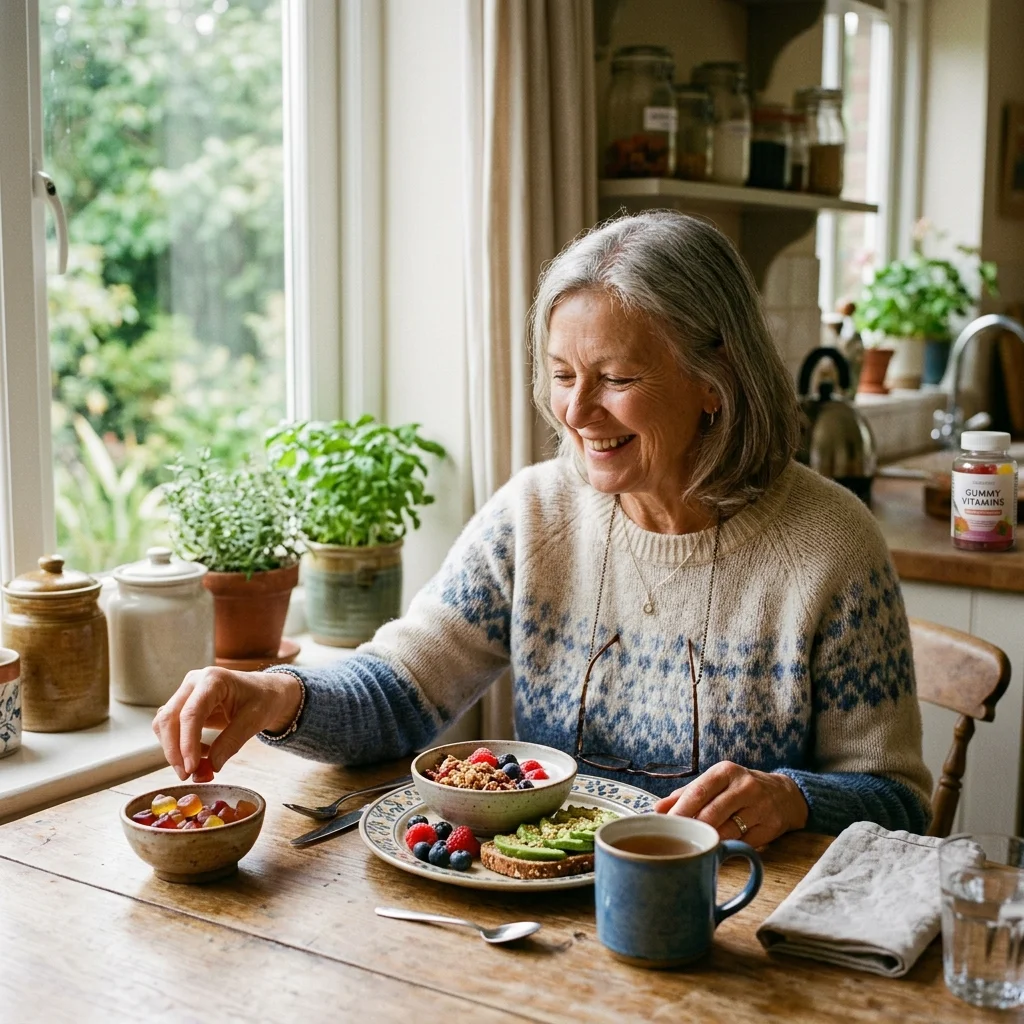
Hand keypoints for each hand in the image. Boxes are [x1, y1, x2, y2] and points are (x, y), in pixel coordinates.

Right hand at [152, 667, 302, 780]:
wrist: (265, 692)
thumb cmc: (262, 700)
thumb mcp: (254, 720)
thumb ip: (231, 742)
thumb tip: (209, 768)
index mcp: (213, 679)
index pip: (191, 713)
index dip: (187, 743)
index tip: (191, 768)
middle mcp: (194, 682)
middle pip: (169, 718)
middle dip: (174, 750)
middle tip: (186, 775)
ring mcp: (186, 692)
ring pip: (164, 724)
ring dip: (174, 749)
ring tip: (198, 765)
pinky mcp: (183, 704)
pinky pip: (170, 727)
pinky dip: (179, 745)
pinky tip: (200, 753)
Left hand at [653, 761, 808, 847]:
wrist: (784, 795)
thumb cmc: (739, 788)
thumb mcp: (715, 782)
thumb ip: (686, 794)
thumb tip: (658, 809)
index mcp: (725, 771)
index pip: (699, 791)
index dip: (681, 809)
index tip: (666, 823)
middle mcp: (745, 787)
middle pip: (711, 813)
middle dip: (692, 828)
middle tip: (677, 839)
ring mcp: (760, 808)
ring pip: (726, 831)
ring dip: (708, 840)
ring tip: (695, 844)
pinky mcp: (770, 828)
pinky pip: (741, 843)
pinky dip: (726, 848)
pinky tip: (717, 849)